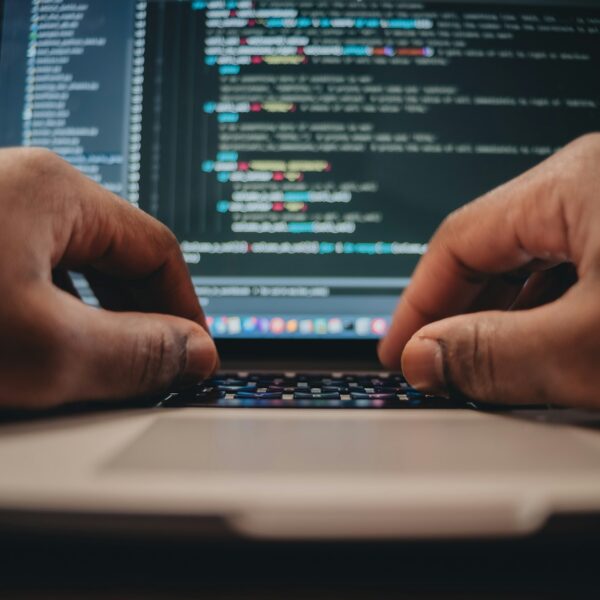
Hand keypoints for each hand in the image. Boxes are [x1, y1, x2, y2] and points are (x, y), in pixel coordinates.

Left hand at [0, 148, 217, 408]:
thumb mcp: (42, 348)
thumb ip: (134, 353)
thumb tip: (194, 353)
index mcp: (52, 189)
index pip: (157, 250)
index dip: (185, 309)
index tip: (193, 356)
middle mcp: (17, 187)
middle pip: (112, 258)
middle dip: (136, 317)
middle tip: (150, 371)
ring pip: (62, 272)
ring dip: (85, 322)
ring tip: (90, 370)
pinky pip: (18, 276)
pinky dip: (38, 316)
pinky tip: (27, 349)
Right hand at [379, 133, 599, 407]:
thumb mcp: (593, 346)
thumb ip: (495, 353)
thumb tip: (424, 356)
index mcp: (574, 181)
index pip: (458, 242)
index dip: (417, 304)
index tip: (397, 350)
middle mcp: (594, 180)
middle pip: (493, 250)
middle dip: (457, 312)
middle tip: (432, 363)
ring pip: (535, 263)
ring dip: (504, 317)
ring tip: (482, 364)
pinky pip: (575, 269)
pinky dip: (549, 311)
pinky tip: (546, 346)